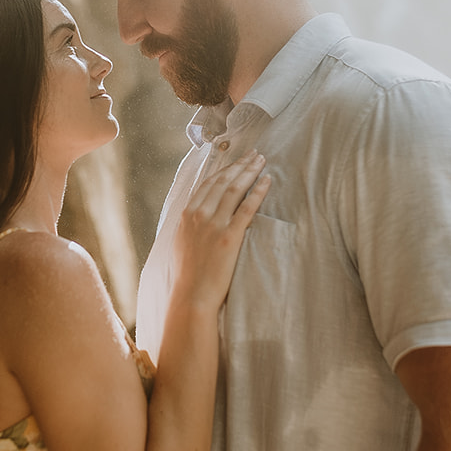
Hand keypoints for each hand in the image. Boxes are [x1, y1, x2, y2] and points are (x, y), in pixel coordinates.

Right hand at [172, 152, 270, 311]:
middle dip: (241, 165)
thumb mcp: (183, 243)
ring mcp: (213, 225)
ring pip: (235, 190)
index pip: (209, 184)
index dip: (225, 169)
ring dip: (250, 172)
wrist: (191, 295)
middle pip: (223, 181)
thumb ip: (191, 225)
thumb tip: (199, 215)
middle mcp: (199, 215)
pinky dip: (258, 192)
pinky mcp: (229, 237)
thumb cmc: (188, 274)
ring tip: (262, 161)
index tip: (237, 160)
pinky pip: (247, 208)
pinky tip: (267, 181)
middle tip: (255, 154)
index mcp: (186, 214)